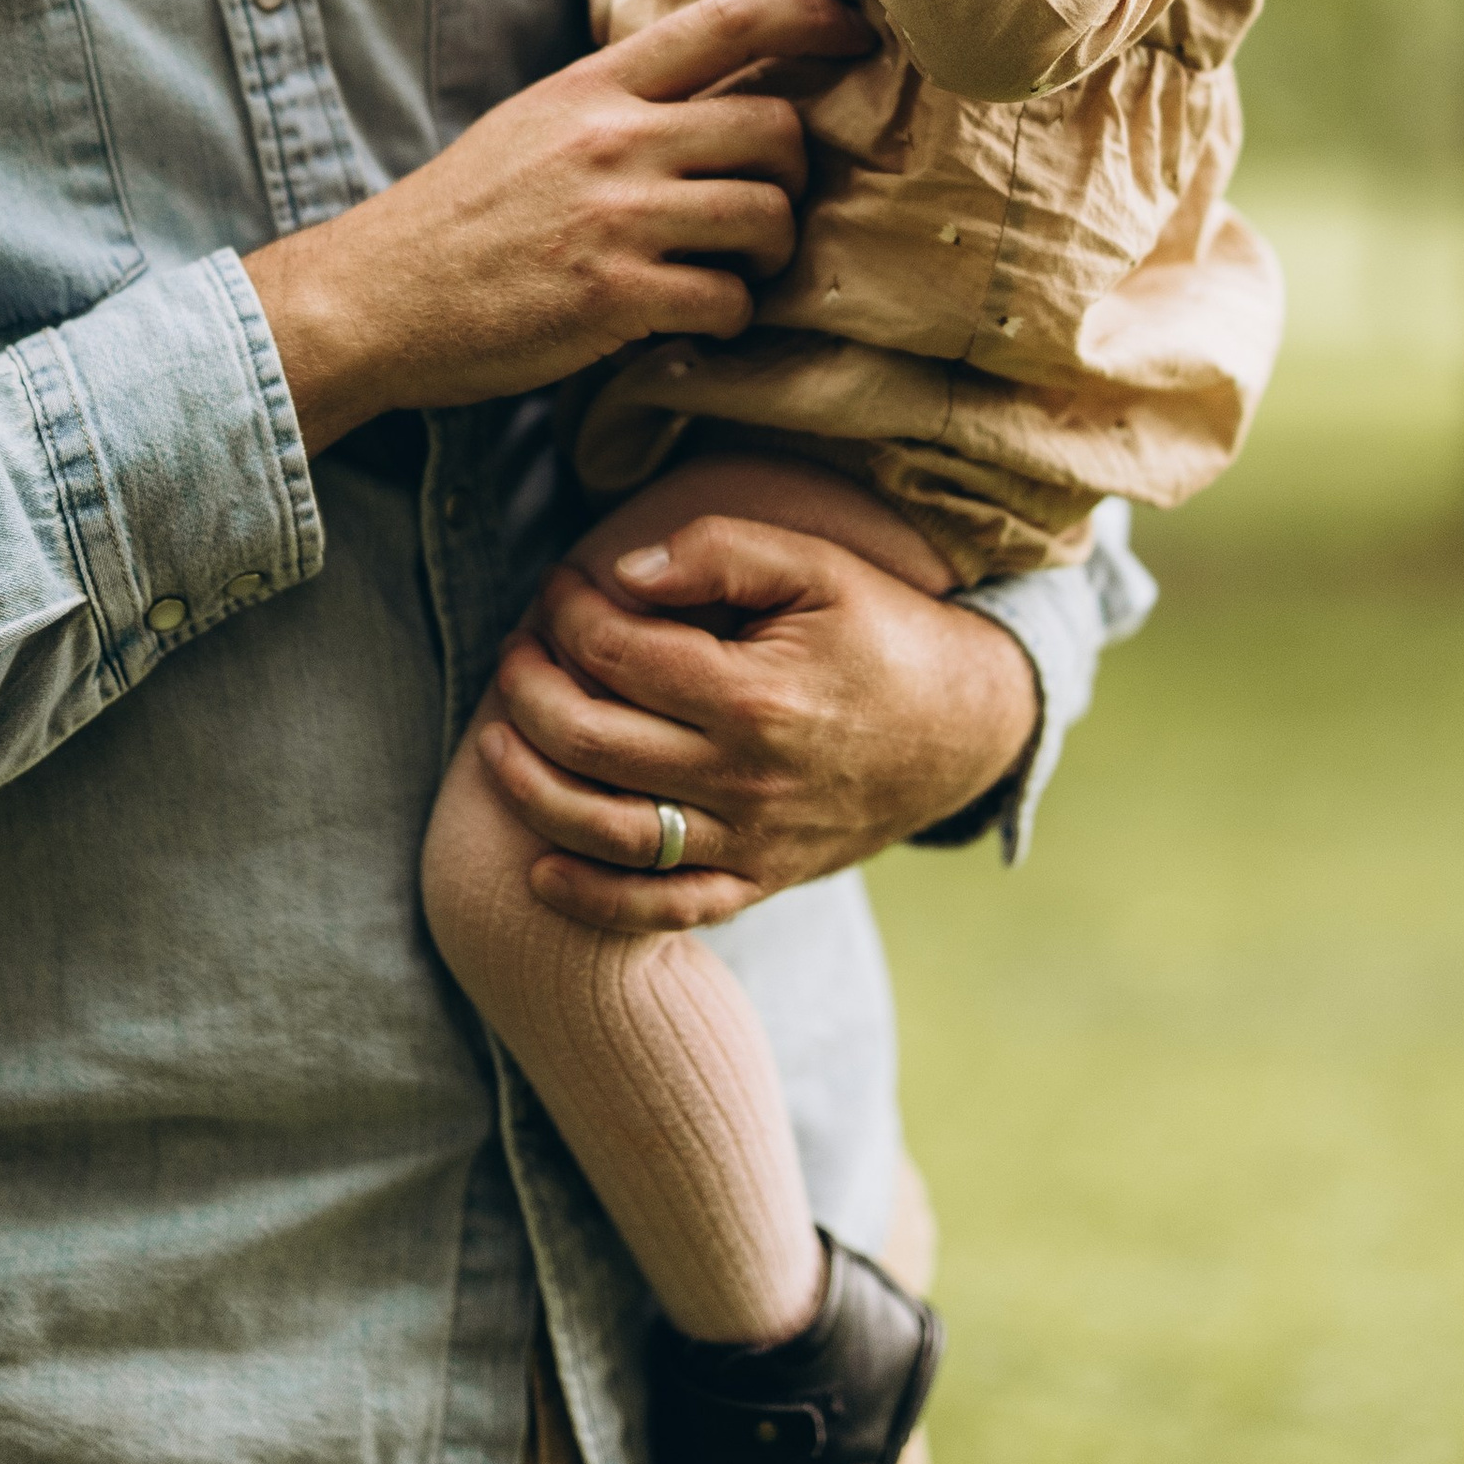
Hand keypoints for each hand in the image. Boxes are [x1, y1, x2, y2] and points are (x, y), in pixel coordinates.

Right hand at [245, 0, 866, 451]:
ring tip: (733, 273)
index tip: (857, 31)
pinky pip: (729, 300)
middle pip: (775, 128)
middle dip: (795, 174)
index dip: (809, 16)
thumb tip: (715, 98)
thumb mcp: (532, 126)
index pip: (723, 23)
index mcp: (591, 87)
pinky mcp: (614, 298)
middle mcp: (611, 140)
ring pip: (767, 216)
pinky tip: (692, 323)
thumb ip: (617, 106)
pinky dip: (728, 318)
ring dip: (770, 256)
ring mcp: (615, 218)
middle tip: (769, 208)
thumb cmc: (458, 219)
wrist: (372, 298)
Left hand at [470, 513, 1037, 930]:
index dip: (567, 611)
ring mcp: (749, 843)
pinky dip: (590, 901)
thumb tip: (623, 572)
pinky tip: (539, 870)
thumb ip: (721, 552)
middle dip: (526, 687)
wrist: (967, 728)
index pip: (616, 653)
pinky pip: (661, 911)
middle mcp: (745, 780)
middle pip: (589, 740)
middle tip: (516, 649)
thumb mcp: (819, 566)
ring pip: (606, 831)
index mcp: (756, 695)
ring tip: (496, 738)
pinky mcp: (757, 881)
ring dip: (529, 787)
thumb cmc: (885, 632)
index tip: (559, 585)